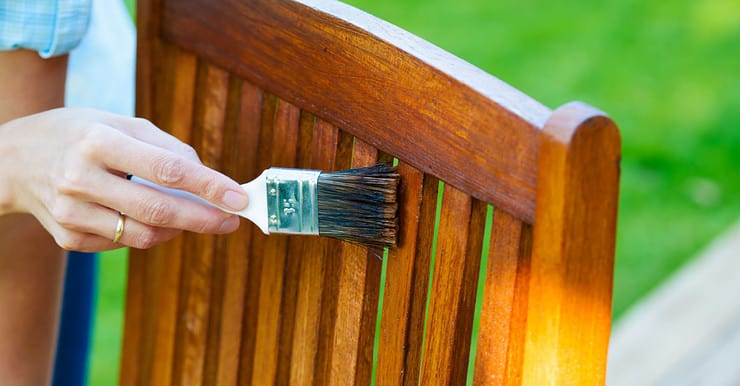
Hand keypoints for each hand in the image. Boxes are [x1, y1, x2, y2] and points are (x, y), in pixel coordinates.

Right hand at [0, 107, 248, 251]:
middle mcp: (80, 179)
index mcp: (98, 141)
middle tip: (231, 220)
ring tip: (194, 217)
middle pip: (157, 210)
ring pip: (143, 235)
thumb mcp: (118, 122)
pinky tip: (148, 217)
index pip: (166, 169)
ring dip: (178, 229)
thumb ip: (165, 147)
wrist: (14, 160)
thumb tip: (207, 177)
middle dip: (203, 219)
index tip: (239, 197)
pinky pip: (123, 243)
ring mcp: (71, 213)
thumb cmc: (78, 135)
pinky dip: (146, 232)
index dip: (208, 186)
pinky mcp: (68, 237)